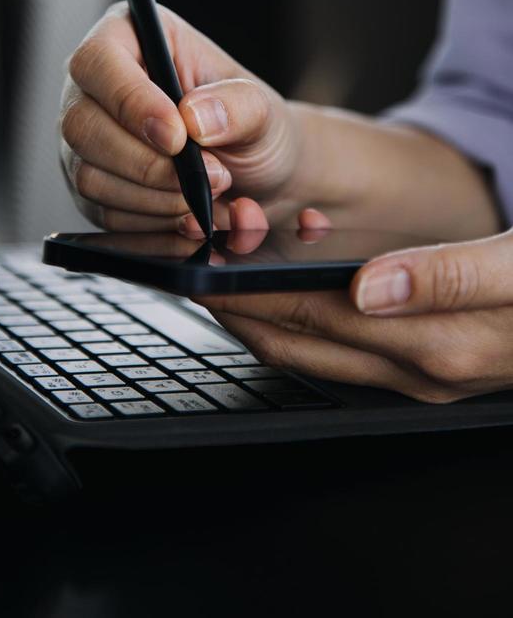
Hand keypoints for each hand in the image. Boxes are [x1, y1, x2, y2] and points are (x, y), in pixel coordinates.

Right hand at [60, 3, 306, 230]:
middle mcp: (95, 87)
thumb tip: (194, 117)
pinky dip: (153, 223)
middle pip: (81, 125)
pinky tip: (189, 214)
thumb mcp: (261, 107)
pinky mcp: (91, 186)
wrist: (253, 174)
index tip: (177, 138)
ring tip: (210, 192)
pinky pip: (103, 213)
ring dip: (156, 198)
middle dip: (147, 164)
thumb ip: (237, 106)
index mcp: (131, 37)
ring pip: (89, 177)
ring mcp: (86, 140)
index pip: (98, 60)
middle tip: (209, 175)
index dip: (130, 101)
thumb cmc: (249, 125)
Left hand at [202, 202, 512, 401]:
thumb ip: (446, 277)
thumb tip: (370, 287)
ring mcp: (420, 375)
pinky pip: (346, 352)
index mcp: (435, 345)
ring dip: (268, 320)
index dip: (255, 295)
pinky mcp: (426, 365)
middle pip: (304, 344)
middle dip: (245, 310)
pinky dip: (306, 326)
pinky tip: (292, 297)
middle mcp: (419, 370)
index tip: (210, 269)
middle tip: (198, 272)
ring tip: (228, 281)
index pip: (317, 321)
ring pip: (318, 352)